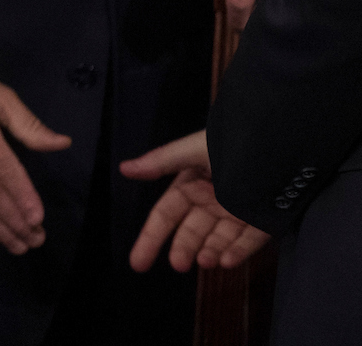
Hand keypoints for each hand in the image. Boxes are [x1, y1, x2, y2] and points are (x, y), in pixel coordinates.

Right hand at [123, 131, 269, 273]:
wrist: (281, 141)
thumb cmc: (234, 142)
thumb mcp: (194, 149)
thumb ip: (161, 162)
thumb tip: (125, 169)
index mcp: (191, 184)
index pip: (165, 215)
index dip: (150, 237)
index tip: (137, 263)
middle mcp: (210, 202)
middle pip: (190, 232)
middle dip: (183, 249)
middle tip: (178, 265)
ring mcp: (236, 214)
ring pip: (218, 240)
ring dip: (210, 253)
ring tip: (205, 263)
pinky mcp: (262, 222)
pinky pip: (248, 242)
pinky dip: (237, 253)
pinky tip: (227, 262)